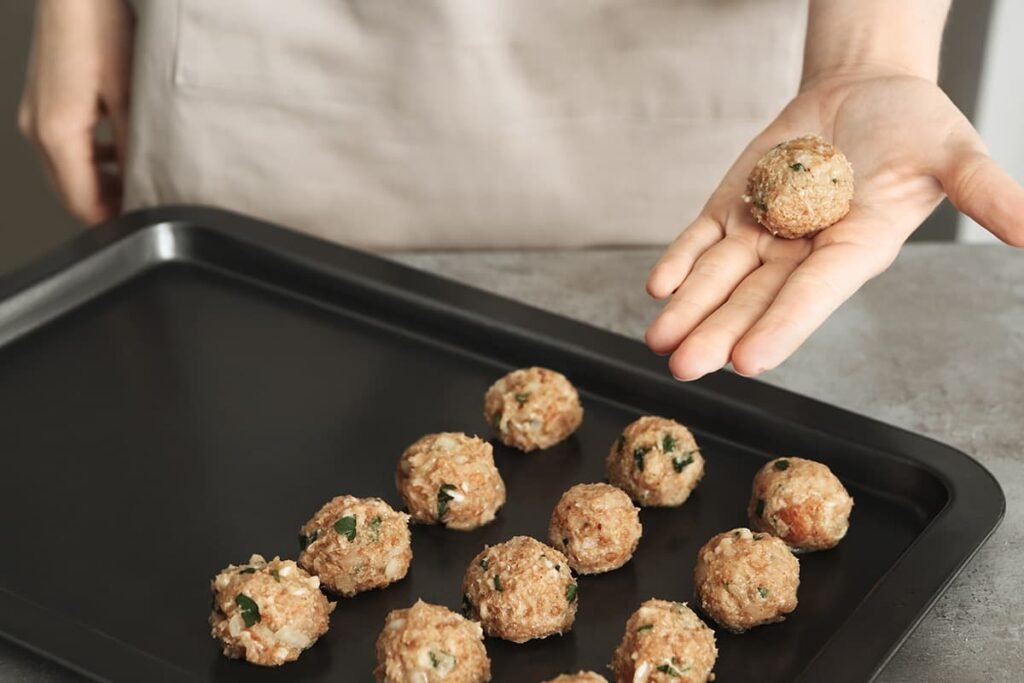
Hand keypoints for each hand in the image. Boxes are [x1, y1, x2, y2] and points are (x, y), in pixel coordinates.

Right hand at [17, 0, 132, 223]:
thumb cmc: (99, 24)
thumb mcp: (129, 94)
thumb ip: (132, 146)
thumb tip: (141, 181)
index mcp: (57, 133)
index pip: (81, 203)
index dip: (113, 220)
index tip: (143, 222)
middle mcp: (38, 127)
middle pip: (70, 191)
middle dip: (107, 204)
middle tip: (146, 205)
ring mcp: (36, 112)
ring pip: (67, 170)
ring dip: (100, 181)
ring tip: (139, 179)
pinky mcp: (44, 98)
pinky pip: (65, 144)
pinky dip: (91, 157)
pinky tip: (120, 150)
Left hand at [645, 69, 1023, 379]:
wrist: (866, 92)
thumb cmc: (916, 129)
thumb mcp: (956, 154)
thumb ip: (986, 192)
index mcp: (856, 250)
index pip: (815, 294)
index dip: (783, 325)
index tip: (749, 360)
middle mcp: (805, 252)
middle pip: (756, 298)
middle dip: (719, 332)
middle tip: (685, 367)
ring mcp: (765, 232)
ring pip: (720, 277)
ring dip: (689, 307)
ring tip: (659, 340)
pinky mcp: (735, 207)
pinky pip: (702, 238)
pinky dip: (680, 260)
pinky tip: (659, 286)